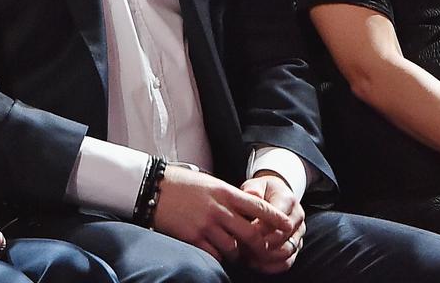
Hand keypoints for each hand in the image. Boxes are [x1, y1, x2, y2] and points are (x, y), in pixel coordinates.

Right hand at [152, 166, 290, 263]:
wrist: (152, 188)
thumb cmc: (181, 183)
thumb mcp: (209, 183)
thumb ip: (228, 197)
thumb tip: (245, 209)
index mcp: (225, 192)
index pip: (258, 206)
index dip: (276, 218)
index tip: (287, 225)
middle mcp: (219, 209)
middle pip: (251, 233)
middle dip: (259, 244)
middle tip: (262, 249)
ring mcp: (206, 225)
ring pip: (234, 248)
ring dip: (237, 252)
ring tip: (235, 251)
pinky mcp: (193, 238)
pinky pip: (214, 255)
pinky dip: (219, 257)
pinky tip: (217, 253)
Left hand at [240, 172, 304, 273]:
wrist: (275, 194)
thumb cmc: (262, 190)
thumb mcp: (256, 184)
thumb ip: (253, 189)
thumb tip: (252, 194)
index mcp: (289, 200)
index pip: (278, 217)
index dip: (261, 227)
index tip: (243, 230)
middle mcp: (298, 217)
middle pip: (283, 236)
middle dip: (262, 243)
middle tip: (242, 245)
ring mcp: (298, 233)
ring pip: (287, 251)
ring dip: (266, 256)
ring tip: (247, 255)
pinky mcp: (295, 246)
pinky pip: (287, 262)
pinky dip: (271, 266)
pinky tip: (255, 263)